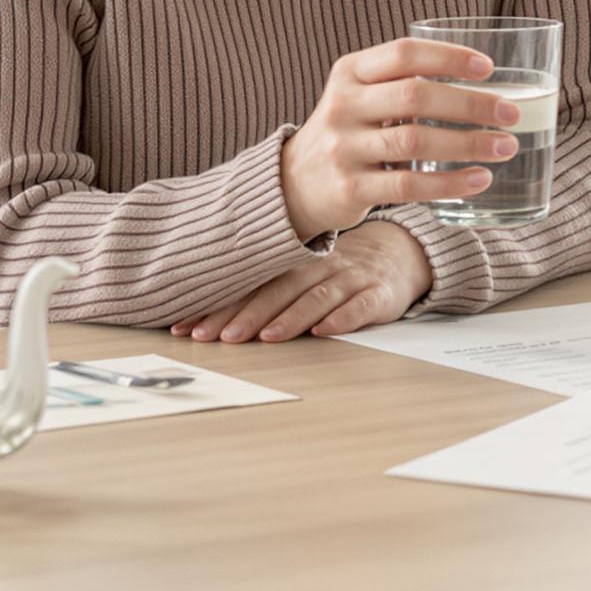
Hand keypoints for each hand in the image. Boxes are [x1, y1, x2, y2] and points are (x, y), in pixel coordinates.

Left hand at [172, 221, 433, 343]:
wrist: (400, 253)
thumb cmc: (342, 271)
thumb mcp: (304, 273)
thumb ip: (268, 290)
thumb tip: (212, 318)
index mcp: (295, 264)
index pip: (252, 285)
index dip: (221, 305)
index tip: (190, 327)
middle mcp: (319, 267)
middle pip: (279, 290)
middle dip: (246, 314)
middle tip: (218, 337)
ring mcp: (350, 278)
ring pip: (316, 297)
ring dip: (290, 317)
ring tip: (266, 337)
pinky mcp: (379, 293)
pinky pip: (359, 306)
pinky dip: (342, 318)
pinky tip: (324, 331)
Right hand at [280, 37, 524, 241]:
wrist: (295, 182)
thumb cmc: (350, 130)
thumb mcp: (361, 94)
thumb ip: (403, 81)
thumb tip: (485, 83)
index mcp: (350, 71)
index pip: (403, 53)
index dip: (448, 57)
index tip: (488, 68)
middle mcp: (343, 105)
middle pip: (414, 96)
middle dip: (470, 104)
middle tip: (511, 113)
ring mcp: (344, 148)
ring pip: (414, 142)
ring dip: (468, 144)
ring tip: (505, 146)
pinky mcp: (350, 188)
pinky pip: (407, 187)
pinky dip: (449, 184)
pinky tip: (479, 179)